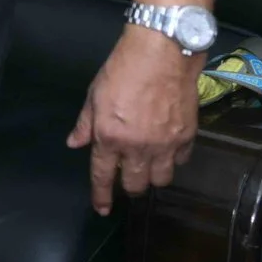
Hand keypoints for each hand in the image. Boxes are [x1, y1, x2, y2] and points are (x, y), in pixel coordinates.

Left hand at [67, 24, 204, 215]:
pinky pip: (180, 161)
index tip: (102, 209)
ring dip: (152, 177)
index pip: (103, 176)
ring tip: (148, 165)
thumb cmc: (122, 69)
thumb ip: (85, 124)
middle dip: (130, 187)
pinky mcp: (187, 136)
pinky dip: (173, 159)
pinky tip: (168, 149)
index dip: (101, 196)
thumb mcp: (94, 95)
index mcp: (110, 137)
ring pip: (161, 179)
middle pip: (136, 185)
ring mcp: (165, 144)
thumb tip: (75, 144)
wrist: (162, 52)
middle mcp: (138, 147)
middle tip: (128, 178)